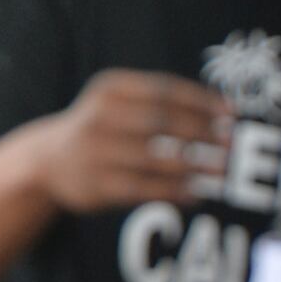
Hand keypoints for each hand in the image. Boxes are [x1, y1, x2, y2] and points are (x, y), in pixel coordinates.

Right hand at [19, 70, 230, 214]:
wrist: (48, 160)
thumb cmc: (102, 127)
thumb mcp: (119, 102)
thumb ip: (161, 103)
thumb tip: (224, 114)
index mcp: (109, 88)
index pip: (163, 90)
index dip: (201, 101)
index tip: (232, 114)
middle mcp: (99, 116)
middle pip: (161, 121)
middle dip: (202, 132)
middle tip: (232, 144)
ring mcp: (94, 152)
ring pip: (154, 159)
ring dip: (194, 166)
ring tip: (222, 172)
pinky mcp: (95, 185)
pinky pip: (142, 189)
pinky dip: (173, 192)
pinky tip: (195, 194)